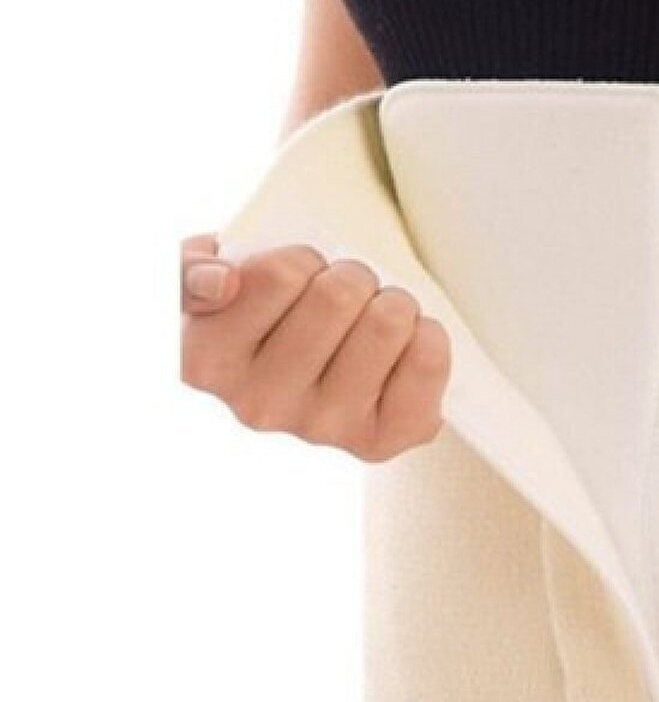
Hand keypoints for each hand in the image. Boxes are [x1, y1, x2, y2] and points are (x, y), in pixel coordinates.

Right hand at [180, 232, 452, 461]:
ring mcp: (319, 429)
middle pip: (338, 295)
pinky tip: (406, 342)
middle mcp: (258, 406)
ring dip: (392, 302)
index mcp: (206, 361)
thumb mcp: (209, 275)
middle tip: (344, 290)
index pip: (279, 275)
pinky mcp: (376, 443)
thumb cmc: (264, 308)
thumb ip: (187, 270)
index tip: (297, 274)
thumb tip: (221, 282)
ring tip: (372, 315)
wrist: (324, 367)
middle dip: (351, 275)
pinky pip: (428, 361)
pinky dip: (428, 337)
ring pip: (387, 321)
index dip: (301, 258)